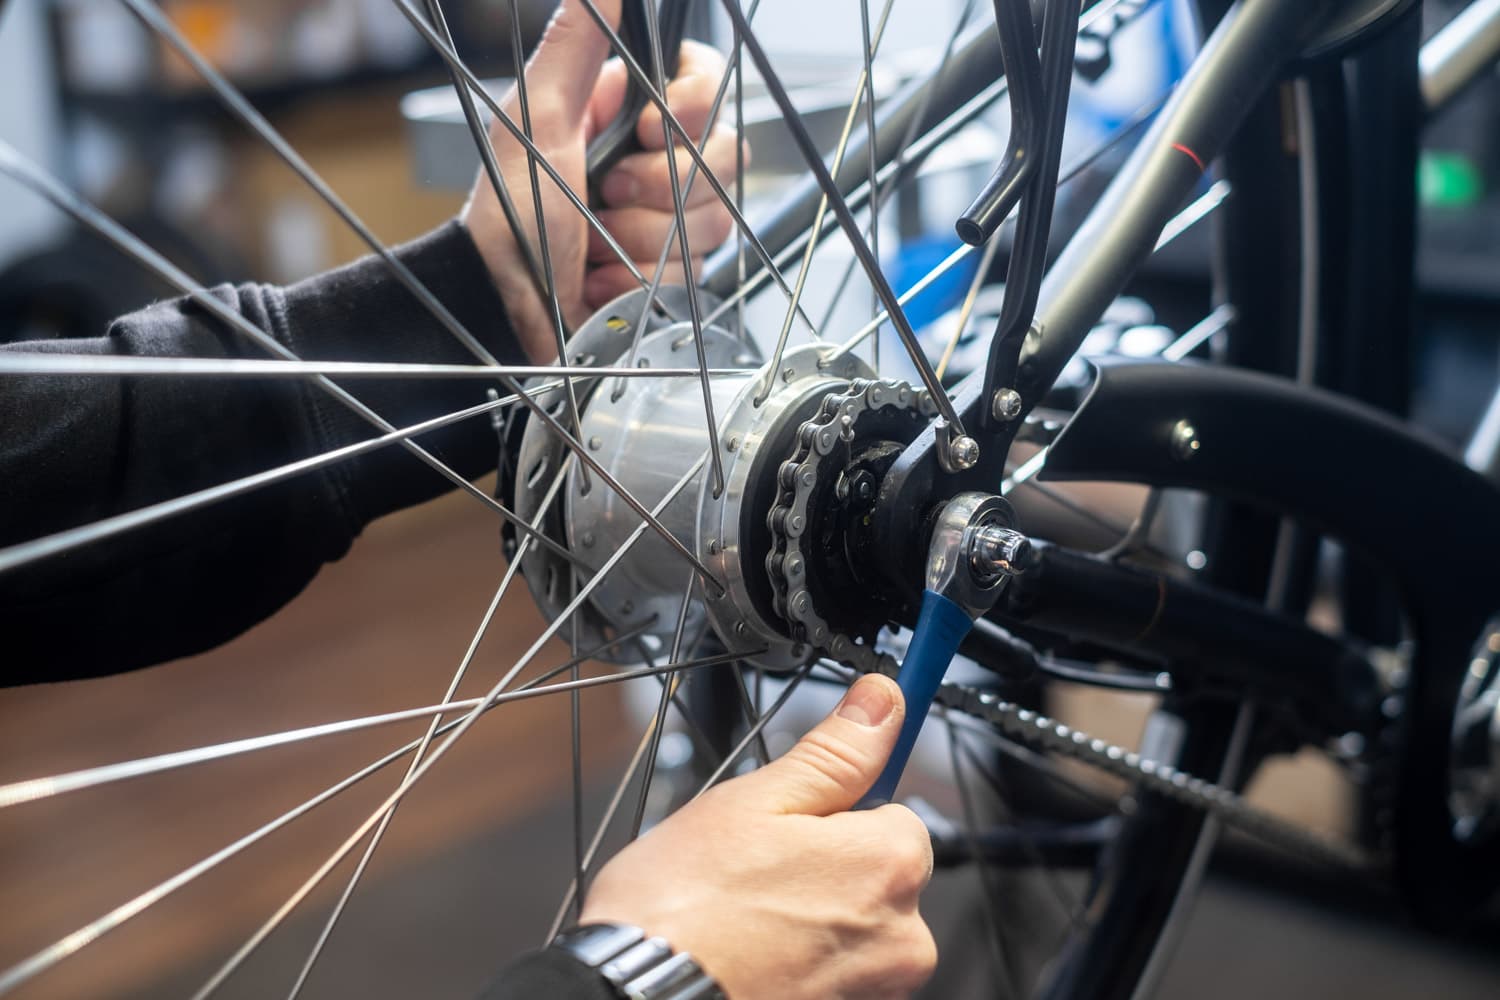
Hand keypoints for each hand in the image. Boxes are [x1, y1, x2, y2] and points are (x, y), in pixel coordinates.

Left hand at [461, 0, 738, 362]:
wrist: (506, 309)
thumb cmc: (510, 218)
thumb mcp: (536, 118)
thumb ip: (575, 42)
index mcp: (625, 111)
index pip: (706, 81)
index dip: (695, 107)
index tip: (652, 131)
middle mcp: (654, 160)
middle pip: (723, 155)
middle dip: (662, 186)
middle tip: (607, 196)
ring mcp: (668, 218)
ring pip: (713, 217)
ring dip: (646, 238)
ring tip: (596, 245)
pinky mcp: (673, 270)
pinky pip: (695, 269)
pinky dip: (644, 279)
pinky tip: (604, 279)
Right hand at [580, 674, 938, 999]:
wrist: (641, 999)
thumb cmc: (683, 911)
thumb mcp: (754, 802)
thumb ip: (834, 753)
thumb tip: (882, 702)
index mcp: (890, 864)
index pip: (893, 810)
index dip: (834, 809)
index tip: (796, 819)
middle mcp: (903, 937)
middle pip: (875, 873)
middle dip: (824, 866)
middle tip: (753, 870)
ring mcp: (878, 990)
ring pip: (853, 926)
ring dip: (811, 918)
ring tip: (744, 916)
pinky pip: (835, 973)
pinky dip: (801, 963)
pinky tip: (751, 955)